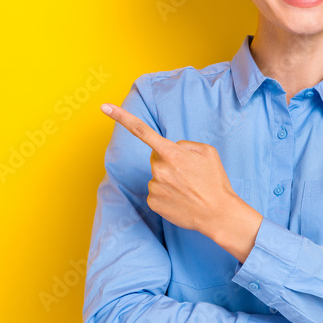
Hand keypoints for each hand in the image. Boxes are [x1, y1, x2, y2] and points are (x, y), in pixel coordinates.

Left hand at [101, 103, 261, 259]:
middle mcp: (159, 169)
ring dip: (168, 179)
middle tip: (188, 174)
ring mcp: (154, 186)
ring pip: (156, 176)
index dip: (121, 117)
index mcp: (171, 153)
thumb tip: (170, 149)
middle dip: (167, 161)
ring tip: (188, 189)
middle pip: (155, 157)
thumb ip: (184, 145)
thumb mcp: (207, 152)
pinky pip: (155, 191)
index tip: (104, 107)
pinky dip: (166, 194)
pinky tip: (180, 199)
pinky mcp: (153, 202)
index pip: (142, 131)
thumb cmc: (214, 181)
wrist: (218, 214)